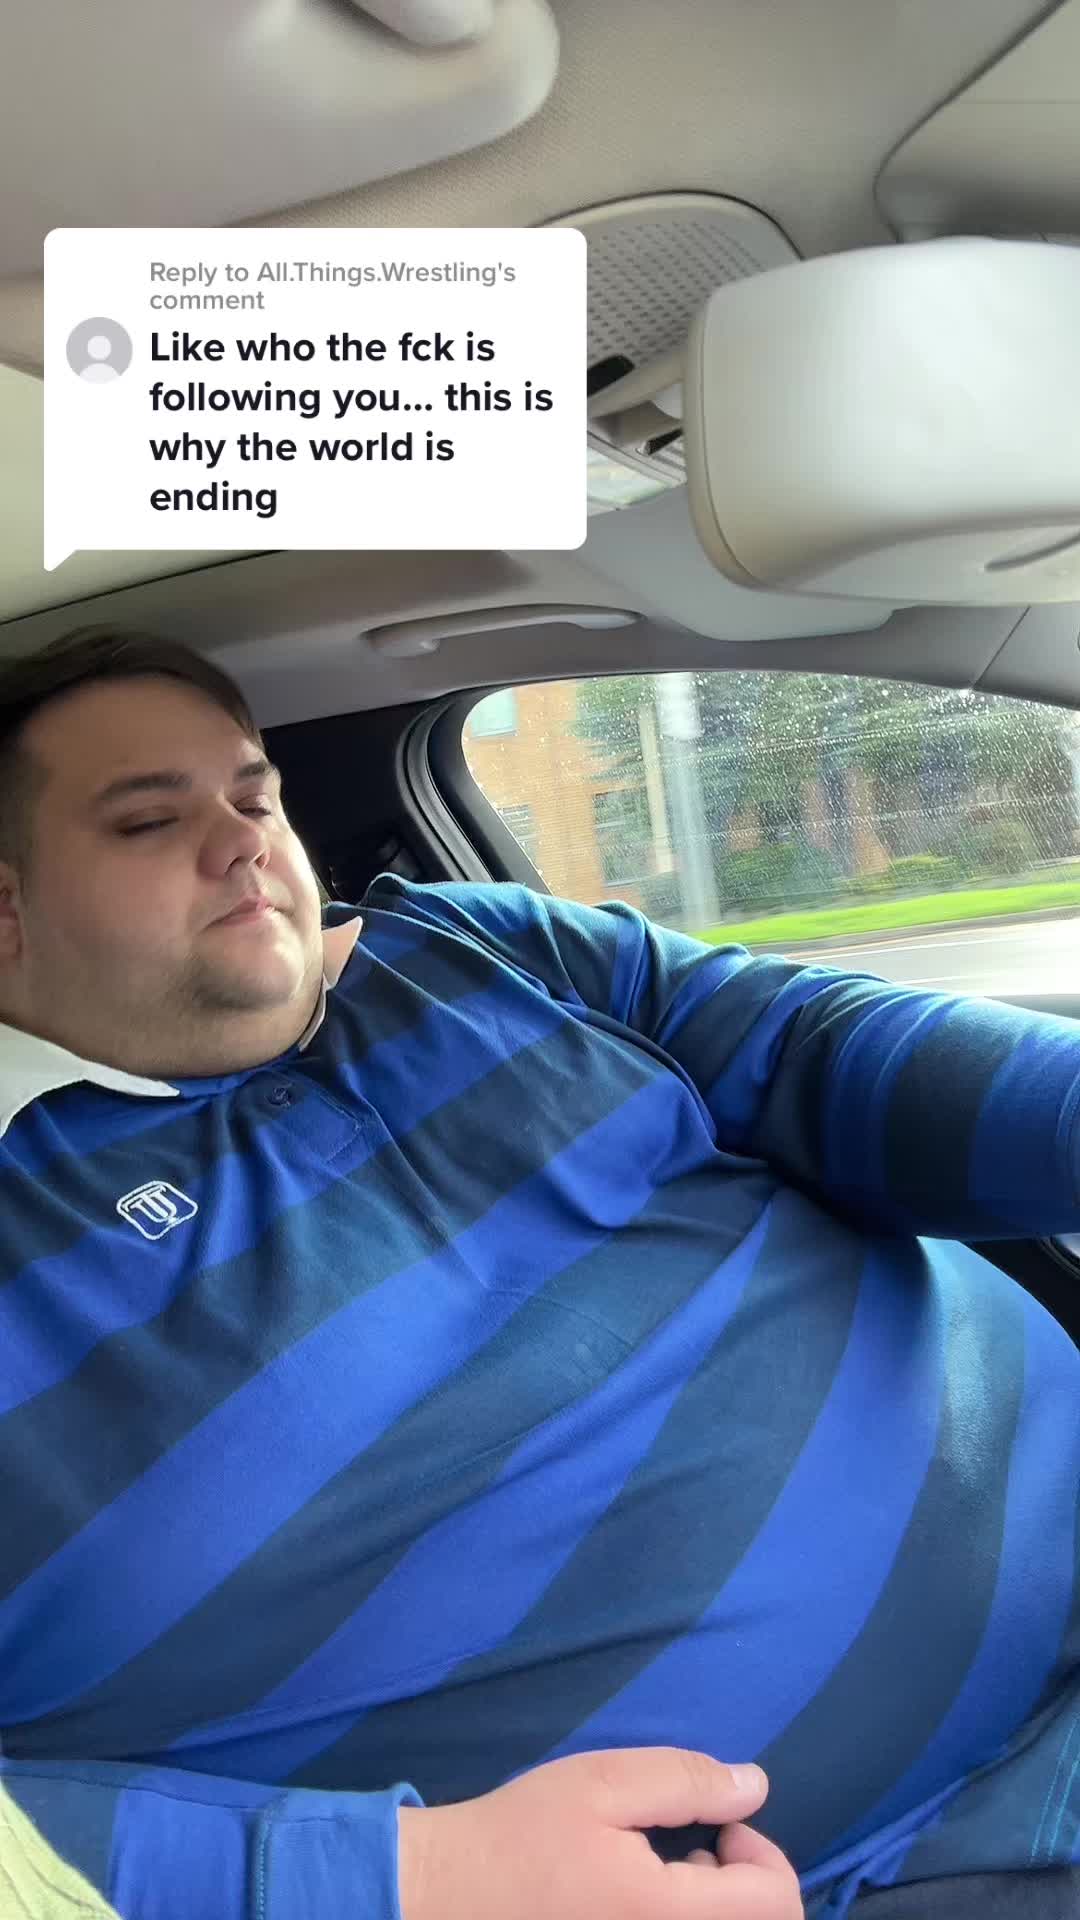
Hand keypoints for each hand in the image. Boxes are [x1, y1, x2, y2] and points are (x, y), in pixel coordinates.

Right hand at [397, 1747, 803, 1919]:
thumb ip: (685, 1782)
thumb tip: (756, 1787)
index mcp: (669, 1918)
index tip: (712, 1828)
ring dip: (718, 1910)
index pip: (777, 1903)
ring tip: (666, 1878)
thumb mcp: (600, 1785)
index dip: (761, 1851)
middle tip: (694, 1850)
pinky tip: (640, 1907)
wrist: (441, 1901)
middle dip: (746, 1887)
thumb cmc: (518, 1838)